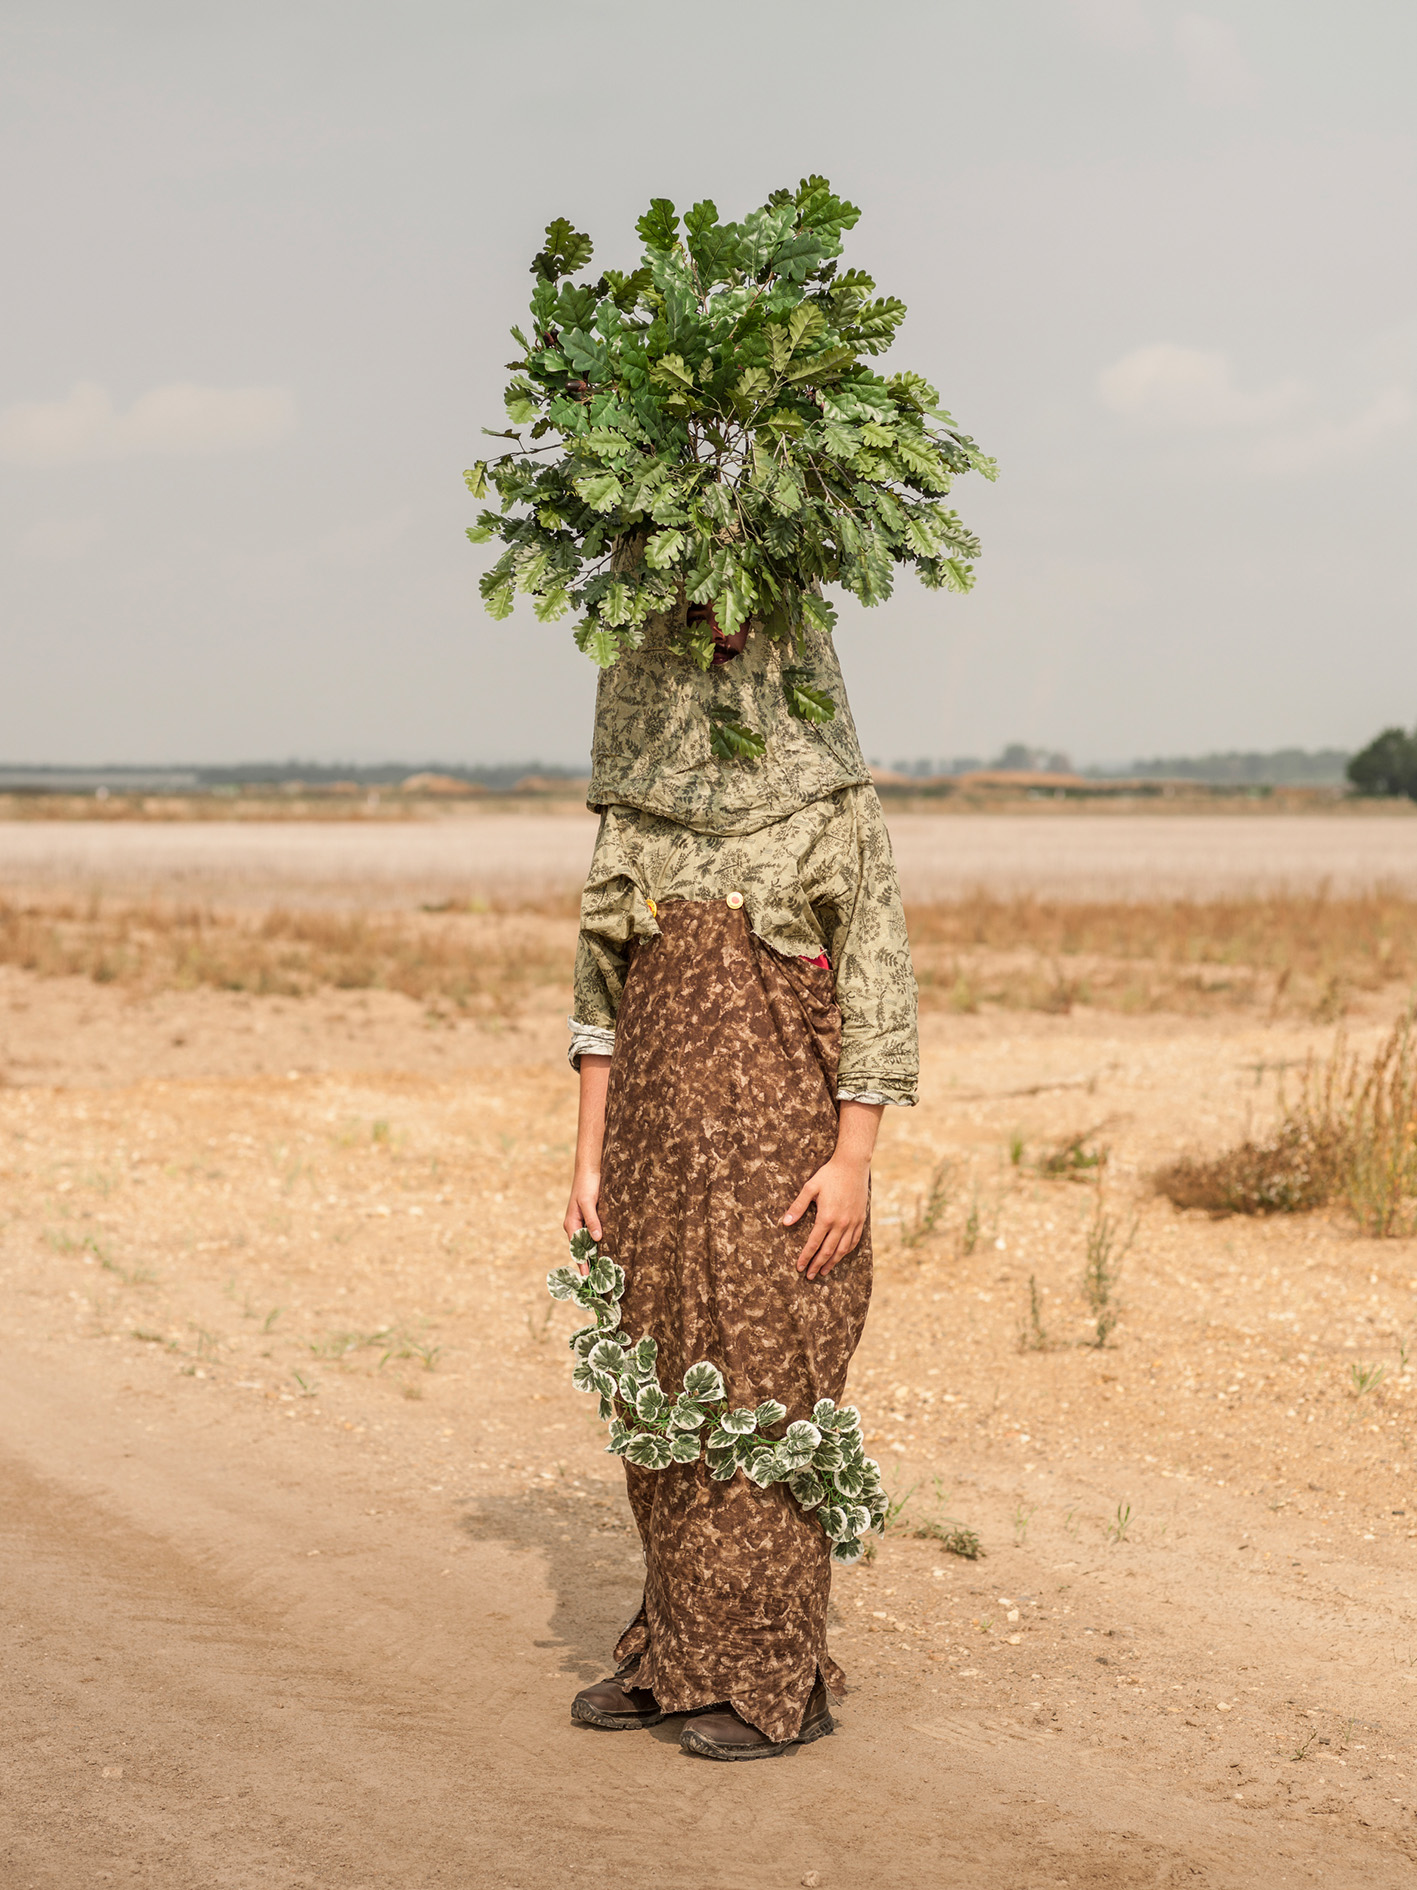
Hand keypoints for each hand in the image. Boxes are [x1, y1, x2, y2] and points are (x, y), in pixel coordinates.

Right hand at [563, 1169, 601, 1275]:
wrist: (589, 1169)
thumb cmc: (587, 1184)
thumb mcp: (588, 1203)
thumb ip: (592, 1220)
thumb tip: (597, 1239)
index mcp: (571, 1224)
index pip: (576, 1249)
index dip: (582, 1263)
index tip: (587, 1278)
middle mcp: (575, 1225)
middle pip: (581, 1248)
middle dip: (588, 1263)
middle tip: (597, 1280)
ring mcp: (583, 1221)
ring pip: (588, 1242)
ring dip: (594, 1254)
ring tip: (602, 1270)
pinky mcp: (591, 1217)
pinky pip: (593, 1233)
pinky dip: (598, 1243)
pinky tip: (606, 1249)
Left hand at [783, 1155, 868, 1279]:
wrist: (853, 1165)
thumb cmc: (829, 1175)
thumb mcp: (810, 1188)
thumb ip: (798, 1207)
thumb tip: (785, 1223)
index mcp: (826, 1217)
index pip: (814, 1243)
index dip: (806, 1257)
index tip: (799, 1267)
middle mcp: (841, 1223)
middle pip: (828, 1251)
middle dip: (818, 1264)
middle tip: (809, 1276)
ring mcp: (853, 1222)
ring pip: (843, 1249)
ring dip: (833, 1262)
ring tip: (824, 1271)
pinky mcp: (861, 1219)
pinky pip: (855, 1240)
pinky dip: (847, 1251)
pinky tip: (841, 1255)